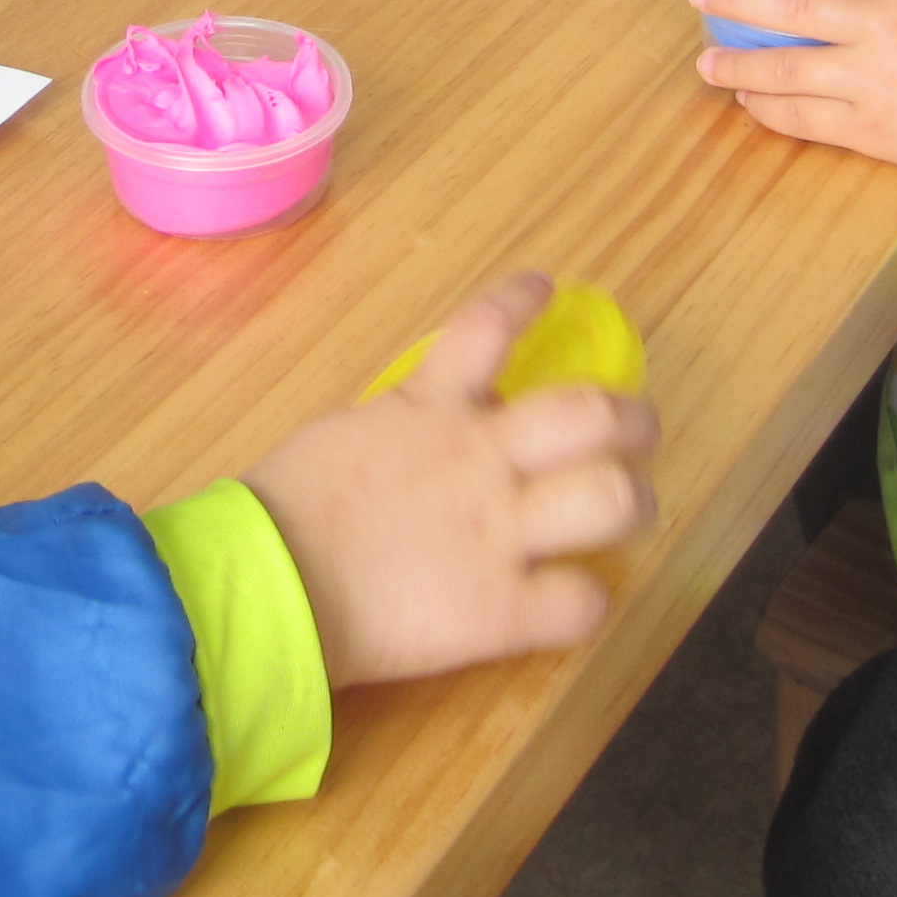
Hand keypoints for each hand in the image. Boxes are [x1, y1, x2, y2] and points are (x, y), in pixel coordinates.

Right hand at [240, 274, 660, 685]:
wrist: (261, 581)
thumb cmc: (280, 510)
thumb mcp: (344, 437)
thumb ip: (400, 429)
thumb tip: (427, 437)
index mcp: (427, 408)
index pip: (488, 326)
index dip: (523, 301)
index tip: (545, 288)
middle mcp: (479, 458)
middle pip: (591, 415)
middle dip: (630, 419)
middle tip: (634, 431)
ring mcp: (498, 533)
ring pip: (611, 499)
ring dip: (633, 501)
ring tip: (631, 507)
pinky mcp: (500, 607)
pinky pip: (581, 602)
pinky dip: (586, 601)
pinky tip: (575, 599)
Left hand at [688, 0, 896, 166]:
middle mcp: (879, 24)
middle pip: (790, 7)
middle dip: (737, 1)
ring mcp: (868, 79)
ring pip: (785, 67)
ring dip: (739, 64)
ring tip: (707, 64)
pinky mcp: (868, 128)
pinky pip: (804, 117)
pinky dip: (771, 110)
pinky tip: (750, 104)